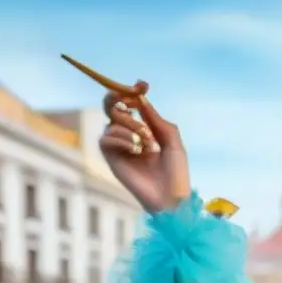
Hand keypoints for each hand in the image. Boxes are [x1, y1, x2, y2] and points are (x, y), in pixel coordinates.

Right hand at [98, 83, 190, 213]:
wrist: (170, 197)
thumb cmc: (176, 173)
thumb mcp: (172, 141)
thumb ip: (157, 120)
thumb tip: (142, 100)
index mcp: (145, 132)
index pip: (133, 106)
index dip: (134, 93)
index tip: (143, 84)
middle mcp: (129, 137)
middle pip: (113, 107)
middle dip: (117, 96)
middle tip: (127, 96)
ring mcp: (119, 147)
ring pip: (112, 120)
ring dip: (130, 125)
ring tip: (146, 141)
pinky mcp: (110, 158)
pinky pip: (106, 137)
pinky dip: (121, 138)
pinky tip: (135, 149)